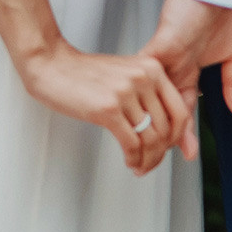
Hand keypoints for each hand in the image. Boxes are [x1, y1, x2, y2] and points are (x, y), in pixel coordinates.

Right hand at [16, 41, 193, 175]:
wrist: (51, 65)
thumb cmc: (83, 72)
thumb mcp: (124, 73)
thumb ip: (146, 91)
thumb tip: (161, 125)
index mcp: (152, 68)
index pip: (180, 110)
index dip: (177, 137)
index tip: (168, 148)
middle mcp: (143, 78)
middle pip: (167, 129)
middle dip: (160, 153)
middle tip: (151, 162)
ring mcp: (126, 93)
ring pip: (151, 140)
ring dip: (148, 160)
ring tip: (140, 166)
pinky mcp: (108, 109)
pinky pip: (132, 144)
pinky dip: (134, 159)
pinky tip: (129, 162)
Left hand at [139, 0, 231, 157]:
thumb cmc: (228, 7)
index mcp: (189, 67)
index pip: (183, 107)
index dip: (184, 132)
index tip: (188, 155)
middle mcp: (173, 64)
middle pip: (163, 106)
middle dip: (164, 134)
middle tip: (160, 159)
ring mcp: (165, 54)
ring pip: (152, 94)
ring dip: (153, 119)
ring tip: (154, 143)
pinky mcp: (162, 43)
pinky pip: (147, 70)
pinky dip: (144, 90)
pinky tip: (139, 110)